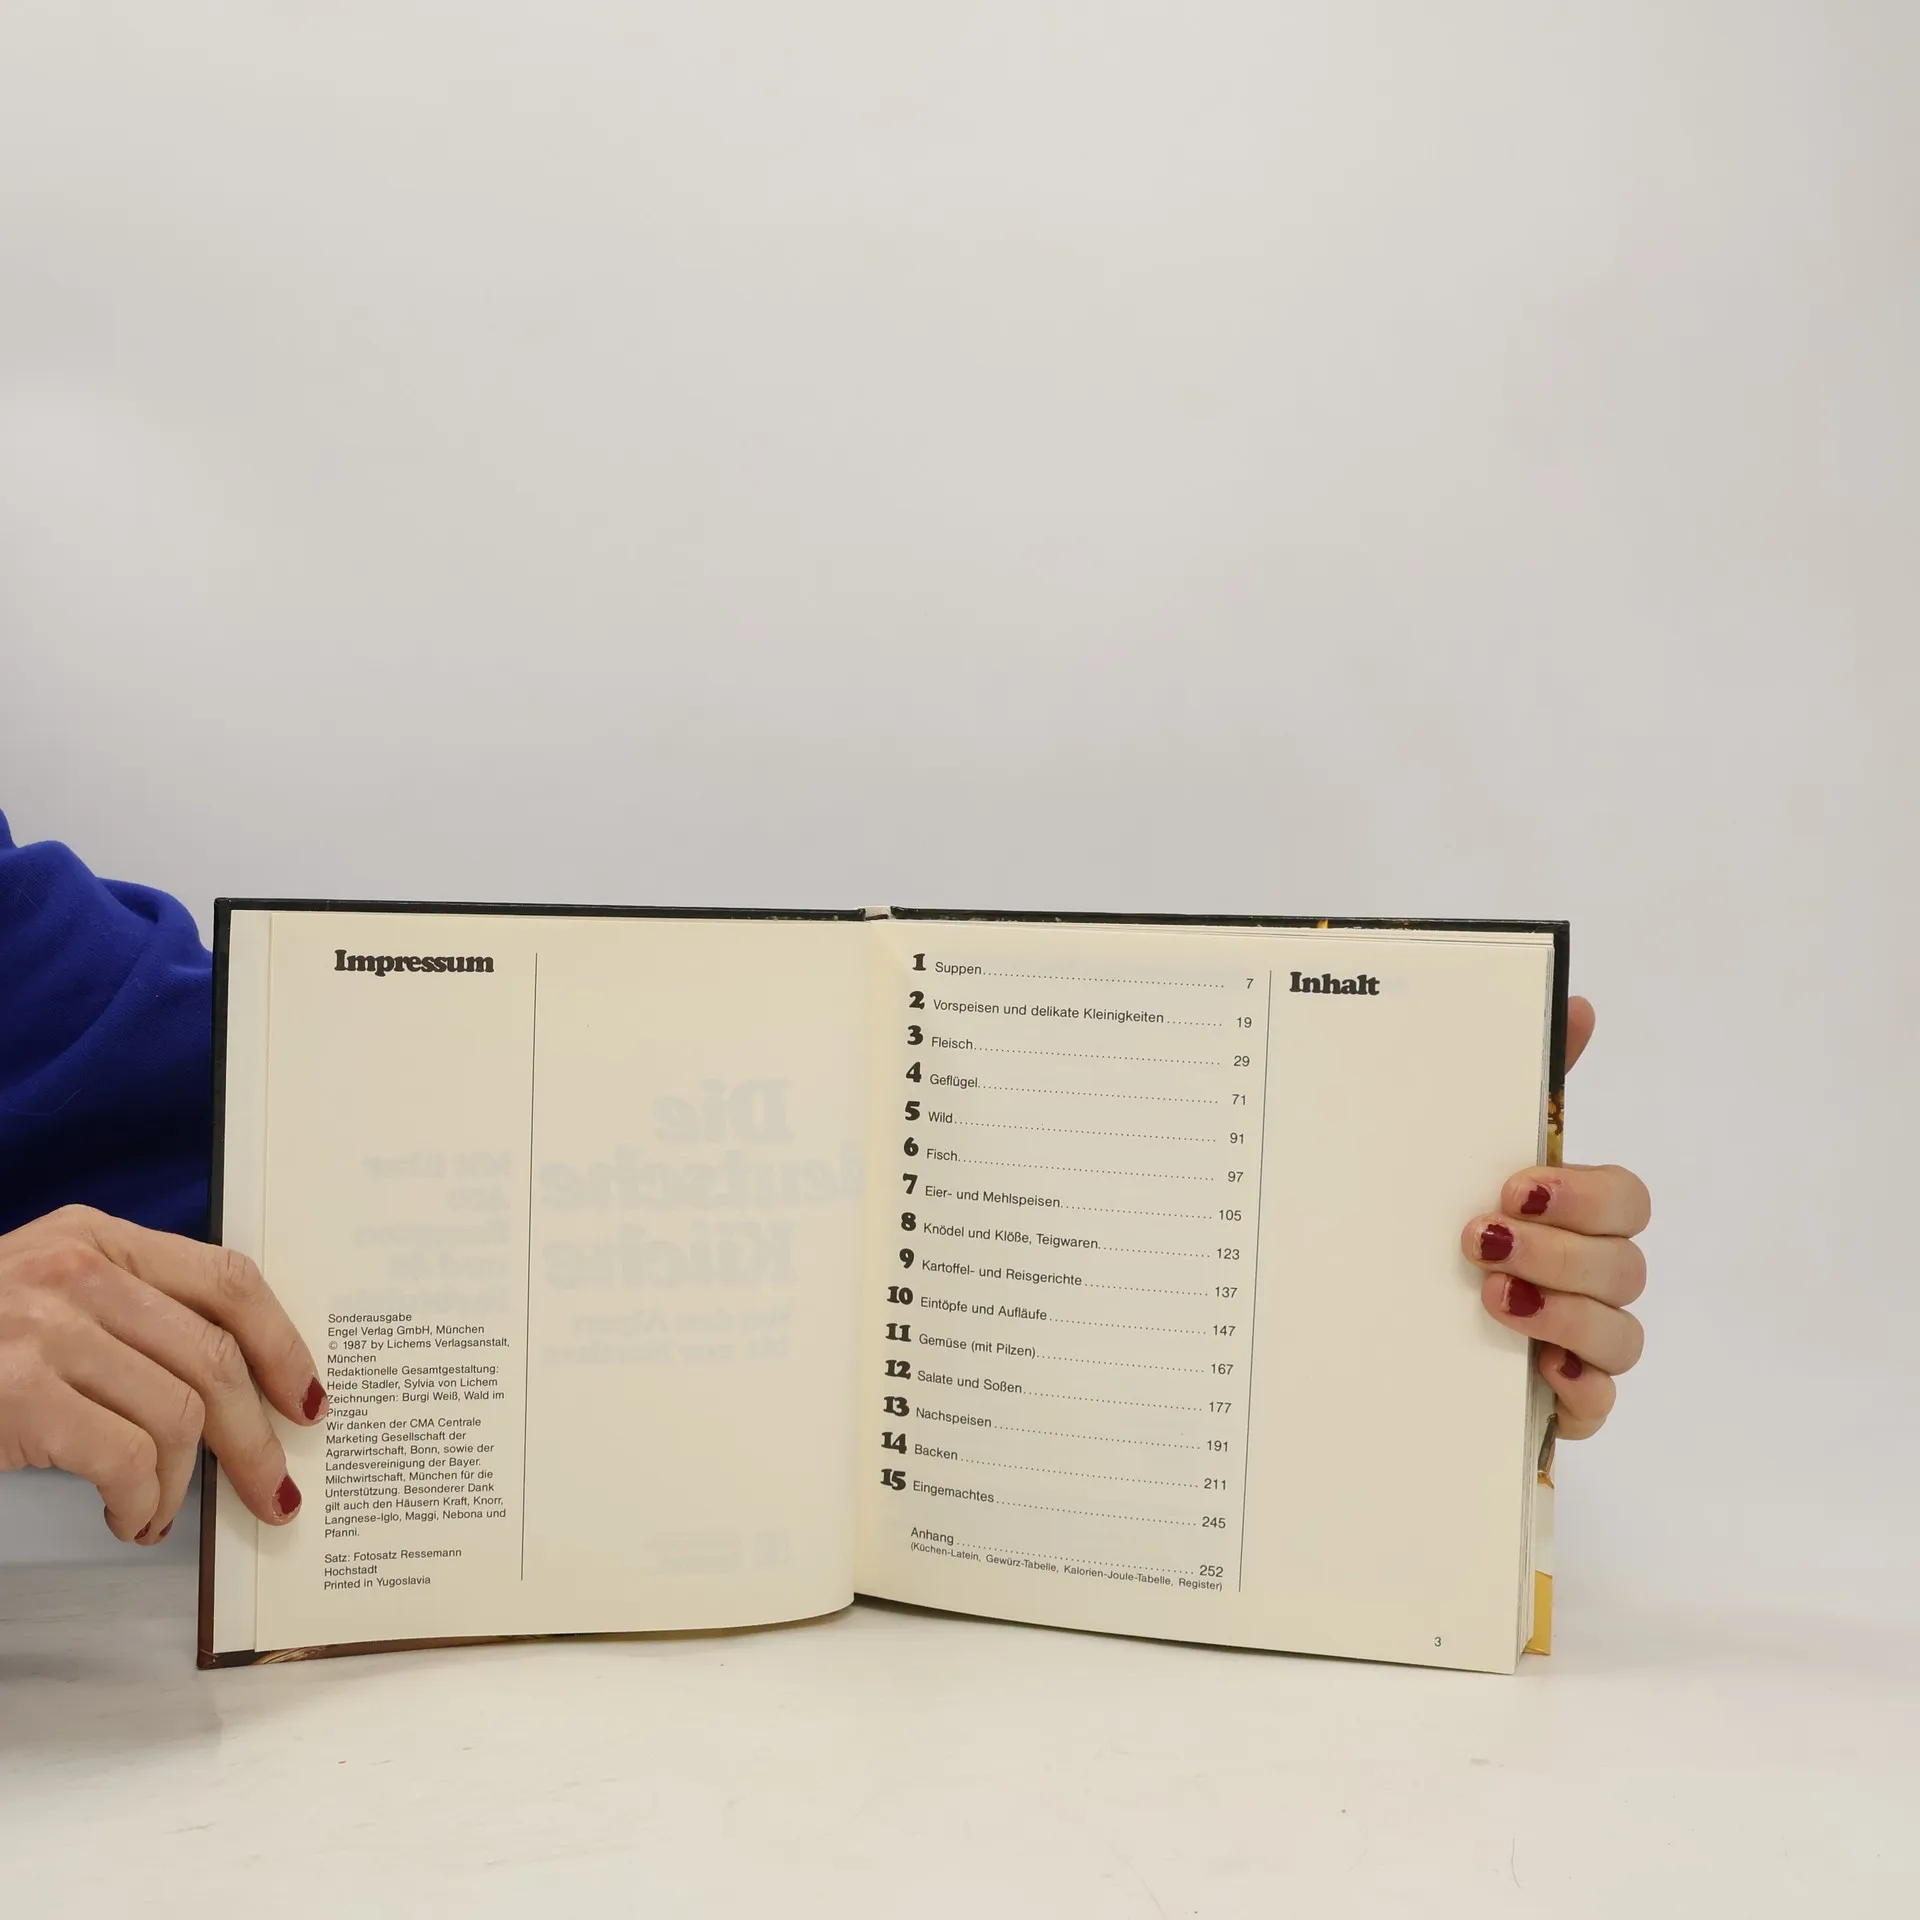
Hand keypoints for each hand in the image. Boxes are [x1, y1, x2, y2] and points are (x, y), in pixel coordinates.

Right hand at [0, 1206, 324, 1541]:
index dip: (283, 1343)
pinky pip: (128, 1457)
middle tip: (273, 1491)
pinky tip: (127, 1516)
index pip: (228, 1278)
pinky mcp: (18, 1392)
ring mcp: (44, 1328)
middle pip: (215, 1355)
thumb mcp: (47, 1297)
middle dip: (256, 1436)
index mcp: (95, 1237)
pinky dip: (140, 1501)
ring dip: (183, 1483)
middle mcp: (76, 1270)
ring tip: (156, 1509)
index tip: (307, 1399)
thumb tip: (233, 1383)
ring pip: (179, 1412)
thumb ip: (129, 1314)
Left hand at [1462, 997, 1649, 1438]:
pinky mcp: (1560, 1406)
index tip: (1515, 1184)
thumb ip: (1520, 1083)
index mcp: (1567, 1216)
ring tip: (1490, 1299)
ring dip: (1563, 1313)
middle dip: (1562, 1250)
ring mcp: (1579, 1346)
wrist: (1365, 1329)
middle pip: (1627, 1263)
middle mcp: (1586, 1279)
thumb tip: (1575, 1000)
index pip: (1625, 1198)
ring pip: (1622, 1334)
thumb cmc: (1430, 1231)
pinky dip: (1579, 1388)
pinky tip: (1540, 1372)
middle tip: (1481, 1240)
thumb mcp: (1456, 1156)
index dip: (1584, 1192)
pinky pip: (1600, 1407)